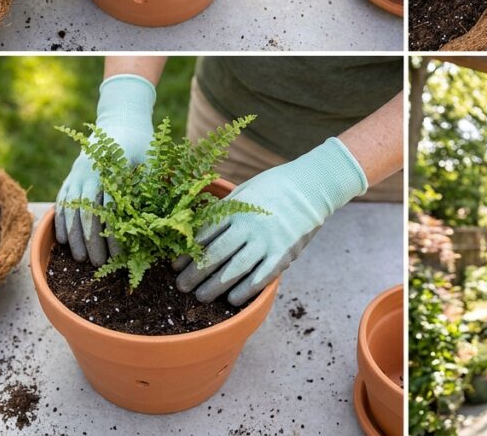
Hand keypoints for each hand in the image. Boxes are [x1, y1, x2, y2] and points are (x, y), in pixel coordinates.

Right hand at [54, 75, 155, 265]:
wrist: (121, 120)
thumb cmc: (142, 143)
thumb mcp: (150, 160)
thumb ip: (147, 187)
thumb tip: (151, 222)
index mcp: (110, 168)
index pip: (111, 209)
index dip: (114, 234)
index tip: (121, 255)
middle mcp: (88, 172)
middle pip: (87, 213)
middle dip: (92, 242)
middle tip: (99, 264)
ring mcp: (76, 175)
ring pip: (70, 211)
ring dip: (75, 237)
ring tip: (81, 260)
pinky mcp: (70, 178)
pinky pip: (61, 203)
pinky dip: (61, 223)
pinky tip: (64, 243)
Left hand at [174, 138, 368, 306]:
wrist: (311, 186)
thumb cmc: (273, 188)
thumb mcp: (244, 191)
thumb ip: (223, 210)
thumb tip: (196, 230)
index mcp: (236, 209)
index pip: (204, 235)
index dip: (187, 253)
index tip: (175, 266)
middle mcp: (249, 226)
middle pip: (214, 255)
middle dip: (195, 274)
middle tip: (182, 287)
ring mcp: (267, 242)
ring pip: (234, 270)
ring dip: (214, 287)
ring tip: (202, 296)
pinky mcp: (284, 254)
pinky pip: (260, 278)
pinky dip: (244, 291)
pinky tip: (232, 299)